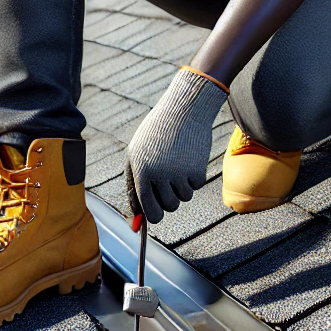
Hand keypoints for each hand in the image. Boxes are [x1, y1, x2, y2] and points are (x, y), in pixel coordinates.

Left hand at [125, 67, 227, 223]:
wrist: (183, 110)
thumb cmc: (155, 134)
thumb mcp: (135, 154)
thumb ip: (132, 186)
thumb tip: (135, 220)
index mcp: (141, 172)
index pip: (149, 210)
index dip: (153, 216)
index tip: (156, 214)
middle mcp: (160, 175)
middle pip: (169, 208)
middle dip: (169, 201)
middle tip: (168, 184)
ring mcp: (180, 174)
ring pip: (183, 198)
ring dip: (181, 187)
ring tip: (176, 165)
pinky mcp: (197, 170)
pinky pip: (196, 187)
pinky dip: (193, 177)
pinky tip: (188, 158)